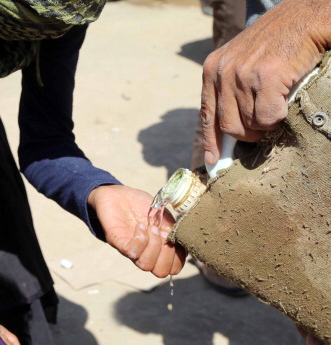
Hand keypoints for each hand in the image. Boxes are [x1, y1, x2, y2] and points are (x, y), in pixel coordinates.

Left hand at [87, 184, 184, 277]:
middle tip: (163, 233)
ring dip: (153, 245)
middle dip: (167, 254)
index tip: (174, 236)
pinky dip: (140, 239)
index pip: (173, 268)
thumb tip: (182, 239)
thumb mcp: (164, 217)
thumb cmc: (142, 205)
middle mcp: (145, 253)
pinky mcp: (117, 241)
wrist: (118, 194)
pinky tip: (140, 226)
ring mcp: (131, 249)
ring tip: (151, 227)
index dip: (178, 257)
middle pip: (160, 272)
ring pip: (145, 265)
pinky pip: (131, 252)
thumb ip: (174, 229)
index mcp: (159, 250)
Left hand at [201, 0, 328, 164]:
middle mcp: (222, 72)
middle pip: (228, 126)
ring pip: (249, 124)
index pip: (207, 113)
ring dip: (266, 123)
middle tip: (264, 126)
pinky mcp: (266, 77)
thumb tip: (225, 129)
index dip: (210, 141)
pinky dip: (278, 117)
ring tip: (277, 105)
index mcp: (212, 69)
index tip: (212, 160)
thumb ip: (229, 89)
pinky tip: (285, 102)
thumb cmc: (276, 43)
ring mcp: (242, 74)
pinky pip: (267, 117)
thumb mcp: (240, 62)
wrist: (304, 17)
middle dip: (247, 133)